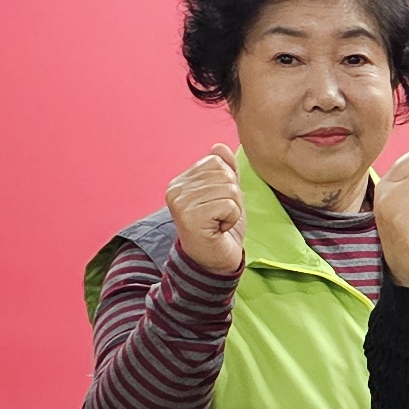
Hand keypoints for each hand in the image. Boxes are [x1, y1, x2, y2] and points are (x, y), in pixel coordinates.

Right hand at [165, 146, 245, 277]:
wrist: (214, 261)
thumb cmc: (221, 228)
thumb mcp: (226, 194)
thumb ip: (224, 170)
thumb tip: (219, 146)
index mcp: (181, 182)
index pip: (216, 160)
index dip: (228, 183)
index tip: (218, 204)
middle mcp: (175, 190)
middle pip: (224, 174)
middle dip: (232, 196)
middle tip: (220, 215)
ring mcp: (180, 203)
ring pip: (229, 189)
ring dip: (233, 209)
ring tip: (219, 222)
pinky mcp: (190, 217)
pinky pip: (229, 205)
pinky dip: (231, 219)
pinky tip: (219, 229)